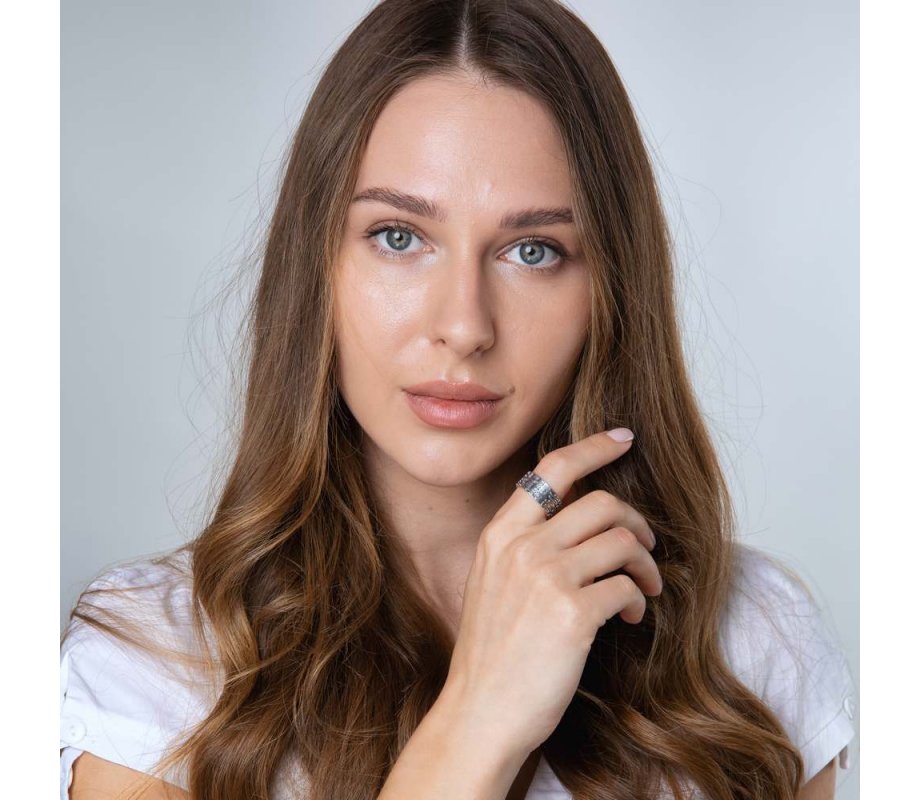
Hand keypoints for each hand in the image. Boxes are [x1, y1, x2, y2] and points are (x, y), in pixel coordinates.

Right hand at [443, 429, 661, 758]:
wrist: (480, 712)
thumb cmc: (492, 652)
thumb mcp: (493, 582)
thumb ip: (525, 544)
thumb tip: (578, 518)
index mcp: (500, 534)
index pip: (553, 468)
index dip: (594, 447)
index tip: (623, 439)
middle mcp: (521, 546)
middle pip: (602, 502)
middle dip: (636, 522)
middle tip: (646, 547)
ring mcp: (546, 577)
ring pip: (623, 540)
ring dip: (646, 564)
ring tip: (644, 589)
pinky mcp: (572, 613)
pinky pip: (627, 586)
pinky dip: (638, 600)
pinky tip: (628, 618)